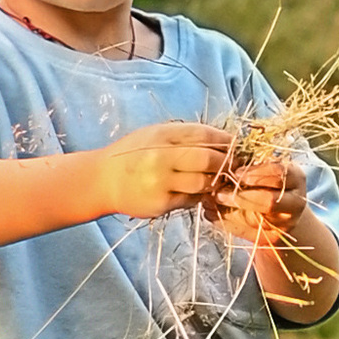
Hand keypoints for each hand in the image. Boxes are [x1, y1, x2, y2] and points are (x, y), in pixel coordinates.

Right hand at [96, 121, 235, 222]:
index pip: (205, 135)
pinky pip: (192, 199)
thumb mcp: (156, 134)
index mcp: (162, 135)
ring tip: (215, 179)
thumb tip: (224, 142)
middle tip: (232, 166)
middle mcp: (161, 157)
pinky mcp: (162, 203)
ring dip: (215, 182)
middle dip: (225, 163)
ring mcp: (161, 182)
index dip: (225, 141)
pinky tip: (196, 190)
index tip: (235, 146)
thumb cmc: (133, 155)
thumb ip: (186, 136)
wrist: (103, 180)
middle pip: (208, 160)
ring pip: (204, 183)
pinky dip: (200, 195)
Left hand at [205, 145, 309, 251]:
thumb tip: (222, 170)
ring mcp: (286, 223)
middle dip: (240, 197)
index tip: (236, 172)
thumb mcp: (262, 169)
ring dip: (229, 211)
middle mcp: (296, 202)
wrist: (279, 210)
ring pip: (256, 220)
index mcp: (295, 177)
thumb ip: (247, 168)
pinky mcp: (272, 238)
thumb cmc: (267, 182)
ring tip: (212, 202)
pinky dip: (225, 222)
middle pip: (269, 202)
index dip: (255, 173)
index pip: (278, 172)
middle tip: (219, 193)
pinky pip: (247, 232)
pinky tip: (212, 214)